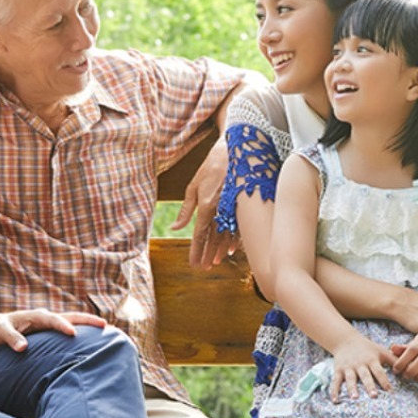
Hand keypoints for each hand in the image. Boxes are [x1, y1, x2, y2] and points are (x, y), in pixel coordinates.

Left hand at [0, 309, 108, 351]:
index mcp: (36, 315)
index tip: (73, 333)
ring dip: (89, 324)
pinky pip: (71, 328)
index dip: (62, 325)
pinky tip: (95, 340)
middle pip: (71, 316)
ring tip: (107, 330)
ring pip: (74, 321)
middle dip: (87, 320)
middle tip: (103, 325)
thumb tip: (23, 348)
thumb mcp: (0, 332)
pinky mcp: (54, 331)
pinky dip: (84, 331)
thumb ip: (11, 338)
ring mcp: (52, 323)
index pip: (52, 319)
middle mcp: (47, 317)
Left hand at [175, 139, 239, 269]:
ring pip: (226, 234)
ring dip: (219, 250)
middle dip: (207, 254)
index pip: (199, 234)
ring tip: (214, 262)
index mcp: (206, 204)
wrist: (236, 149)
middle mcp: (220, 209)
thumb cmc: (211, 166)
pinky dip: (233, 239)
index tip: (193, 263)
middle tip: (203, 268)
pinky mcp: (242, 204)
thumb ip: (186, 209)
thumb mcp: (193, 185)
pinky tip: (230, 249)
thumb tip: (175, 227)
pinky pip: (238, 227)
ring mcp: (233, 207)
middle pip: (213, 238)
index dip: (196, 250)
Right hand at [330, 337, 393, 400]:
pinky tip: (335, 400)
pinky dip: (334, 391)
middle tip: (374, 396)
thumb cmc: (368, 348)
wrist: (346, 340)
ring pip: (350, 379)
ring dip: (352, 388)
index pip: (379, 371)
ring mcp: (348, 367)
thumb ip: (394, 360)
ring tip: (354, 398)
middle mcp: (360, 364)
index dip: (384, 380)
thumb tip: (409, 368)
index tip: (390, 390)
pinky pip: (336, 381)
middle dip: (369, 386)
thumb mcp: (381, 351)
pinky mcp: (338, 370)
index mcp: (372, 360)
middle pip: (365, 376)